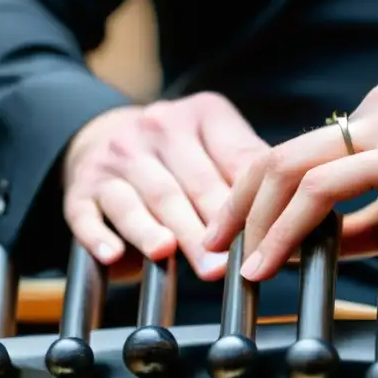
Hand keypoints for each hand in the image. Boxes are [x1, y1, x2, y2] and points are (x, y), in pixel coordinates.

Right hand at [63, 92, 264, 278]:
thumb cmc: (182, 156)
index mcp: (202, 115)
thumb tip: (296, 219)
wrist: (103, 137)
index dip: (252, 199)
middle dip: (211, 226)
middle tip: (227, 262)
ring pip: (144, 198)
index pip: (235, 159)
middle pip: (191, 183)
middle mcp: (156, 128)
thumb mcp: (218, 147)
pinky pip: (88, 214)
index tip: (268, 232)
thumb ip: (249, 175)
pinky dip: (100, 236)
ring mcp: (115, 157)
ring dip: (157, 231)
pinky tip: (114, 256)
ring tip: (171, 254)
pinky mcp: (81, 188)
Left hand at [203, 81, 377, 280]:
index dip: (264, 196)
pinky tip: (272, 260)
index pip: (306, 153)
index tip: (243, 234)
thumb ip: (375, 218)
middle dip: (237, 203)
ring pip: (291, 167)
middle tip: (212, 246)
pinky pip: (324, 189)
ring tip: (233, 263)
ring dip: (253, 218)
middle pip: (281, 153)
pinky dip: (288, 226)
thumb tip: (323, 245)